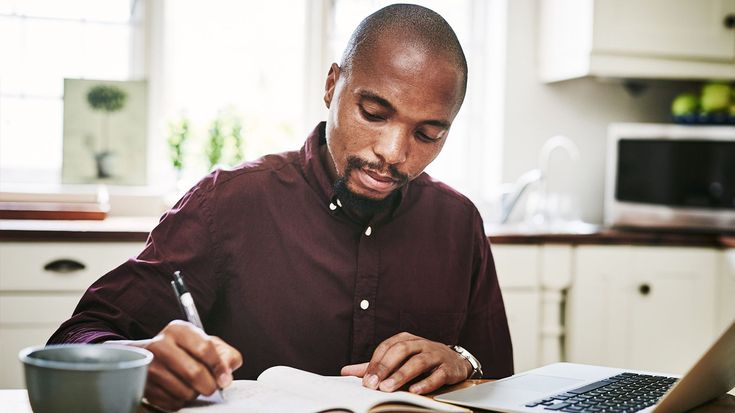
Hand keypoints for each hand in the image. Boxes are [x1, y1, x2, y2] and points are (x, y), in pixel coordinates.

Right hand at [109, 320, 242, 410]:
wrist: (149, 356)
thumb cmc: (184, 349)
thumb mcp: (207, 343)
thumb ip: (225, 355)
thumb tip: (226, 375)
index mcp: (178, 330)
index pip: (205, 349)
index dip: (219, 367)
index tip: (224, 378)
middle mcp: (160, 345)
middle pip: (194, 373)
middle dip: (209, 385)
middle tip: (211, 387)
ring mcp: (149, 366)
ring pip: (184, 391)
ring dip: (195, 393)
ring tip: (192, 385)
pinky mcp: (144, 386)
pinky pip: (172, 402)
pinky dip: (181, 400)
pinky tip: (179, 390)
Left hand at [340, 332, 470, 394]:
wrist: (455, 361)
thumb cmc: (421, 360)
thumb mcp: (398, 359)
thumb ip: (374, 365)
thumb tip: (346, 371)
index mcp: (406, 339)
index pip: (387, 347)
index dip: (375, 363)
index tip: (366, 380)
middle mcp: (421, 344)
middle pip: (401, 351)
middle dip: (386, 367)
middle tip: (374, 384)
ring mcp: (435, 354)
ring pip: (418, 362)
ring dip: (402, 375)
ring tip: (389, 388)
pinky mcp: (448, 368)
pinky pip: (437, 375)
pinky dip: (426, 382)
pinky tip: (415, 391)